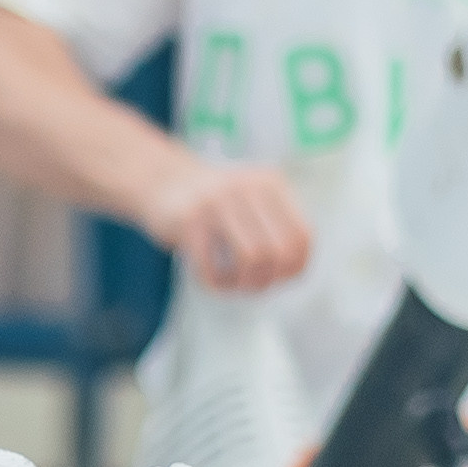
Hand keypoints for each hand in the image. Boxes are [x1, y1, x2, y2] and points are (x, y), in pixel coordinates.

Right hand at [144, 158, 312, 292]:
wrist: (164, 182)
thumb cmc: (216, 205)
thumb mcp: (254, 202)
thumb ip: (278, 228)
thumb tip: (295, 271)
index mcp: (271, 184)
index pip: (303, 237)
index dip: (295, 269)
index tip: (277, 278)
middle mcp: (247, 187)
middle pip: (280, 252)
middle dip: (268, 280)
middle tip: (251, 284)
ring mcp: (217, 202)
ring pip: (252, 259)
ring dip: (243, 284)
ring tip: (232, 283)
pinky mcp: (189, 221)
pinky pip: (212, 268)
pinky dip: (216, 284)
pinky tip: (212, 280)